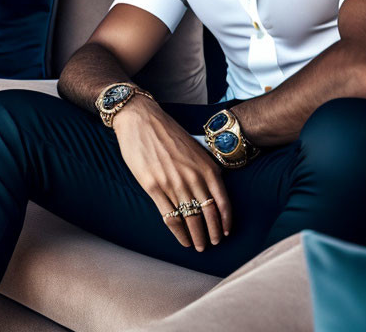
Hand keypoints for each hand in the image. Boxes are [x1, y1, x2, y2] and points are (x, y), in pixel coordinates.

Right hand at [112, 96, 231, 250]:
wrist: (140, 119)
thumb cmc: (167, 132)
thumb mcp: (194, 148)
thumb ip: (204, 168)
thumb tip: (212, 190)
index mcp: (206, 167)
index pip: (221, 202)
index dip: (225, 222)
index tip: (225, 233)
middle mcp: (192, 177)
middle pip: (208, 214)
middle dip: (212, 233)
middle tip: (212, 244)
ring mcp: (173, 183)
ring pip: (190, 219)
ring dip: (197, 236)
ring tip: (198, 245)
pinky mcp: (154, 187)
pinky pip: (171, 217)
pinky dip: (179, 233)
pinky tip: (183, 240)